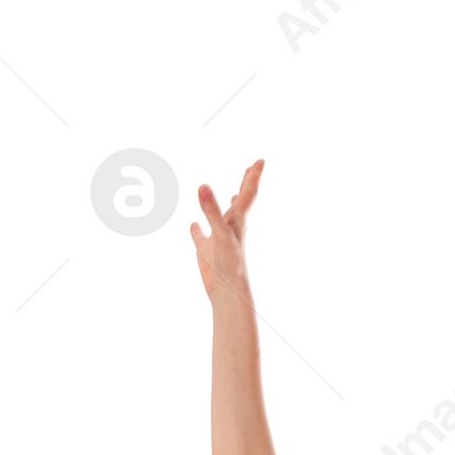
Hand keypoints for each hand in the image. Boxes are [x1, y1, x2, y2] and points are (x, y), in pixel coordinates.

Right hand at [190, 159, 264, 306]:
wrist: (226, 294)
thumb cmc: (229, 265)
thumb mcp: (220, 233)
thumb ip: (212, 210)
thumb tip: (203, 186)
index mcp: (237, 220)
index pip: (248, 193)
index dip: (253, 176)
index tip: (260, 160)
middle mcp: (230, 227)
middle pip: (240, 201)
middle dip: (246, 184)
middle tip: (251, 169)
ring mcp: (218, 240)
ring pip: (222, 218)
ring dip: (225, 205)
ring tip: (233, 194)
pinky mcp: (206, 252)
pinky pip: (201, 237)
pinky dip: (197, 230)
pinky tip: (193, 225)